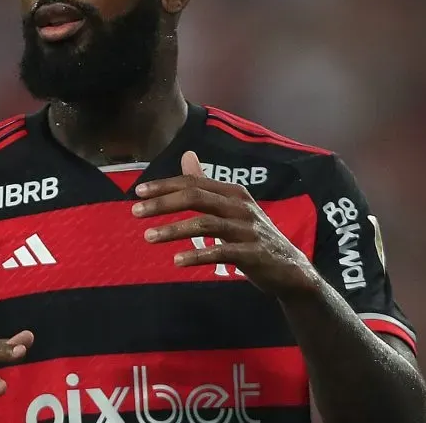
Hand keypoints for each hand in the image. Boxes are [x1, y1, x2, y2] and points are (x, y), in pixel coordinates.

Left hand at [133, 151, 319, 297]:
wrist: (290, 270)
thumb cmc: (253, 237)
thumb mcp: (231, 207)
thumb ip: (207, 184)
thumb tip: (186, 155)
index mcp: (233, 192)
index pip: (193, 182)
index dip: (165, 186)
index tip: (138, 192)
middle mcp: (241, 206)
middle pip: (196, 197)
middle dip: (163, 203)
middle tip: (135, 211)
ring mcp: (248, 230)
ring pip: (205, 224)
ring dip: (173, 230)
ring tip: (148, 237)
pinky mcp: (253, 254)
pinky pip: (221, 252)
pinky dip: (197, 255)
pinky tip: (177, 261)